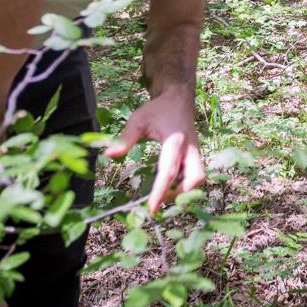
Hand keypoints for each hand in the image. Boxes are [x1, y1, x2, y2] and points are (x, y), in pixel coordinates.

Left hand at [105, 94, 206, 211]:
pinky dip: (185, 183)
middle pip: (195, 178)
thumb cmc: (157, 109)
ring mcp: (195, 152)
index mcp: (175, 141)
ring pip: (198, 178)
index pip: (169, 171)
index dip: (160, 191)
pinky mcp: (195, 155)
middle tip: (161, 199)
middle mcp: (190, 149)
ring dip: (184, 189)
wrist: (178, 98)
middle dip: (180, 193)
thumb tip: (109, 155)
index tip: (151, 208)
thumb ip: (125, 138)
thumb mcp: (139, 119)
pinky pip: (195, 174)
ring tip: (164, 193)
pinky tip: (170, 185)